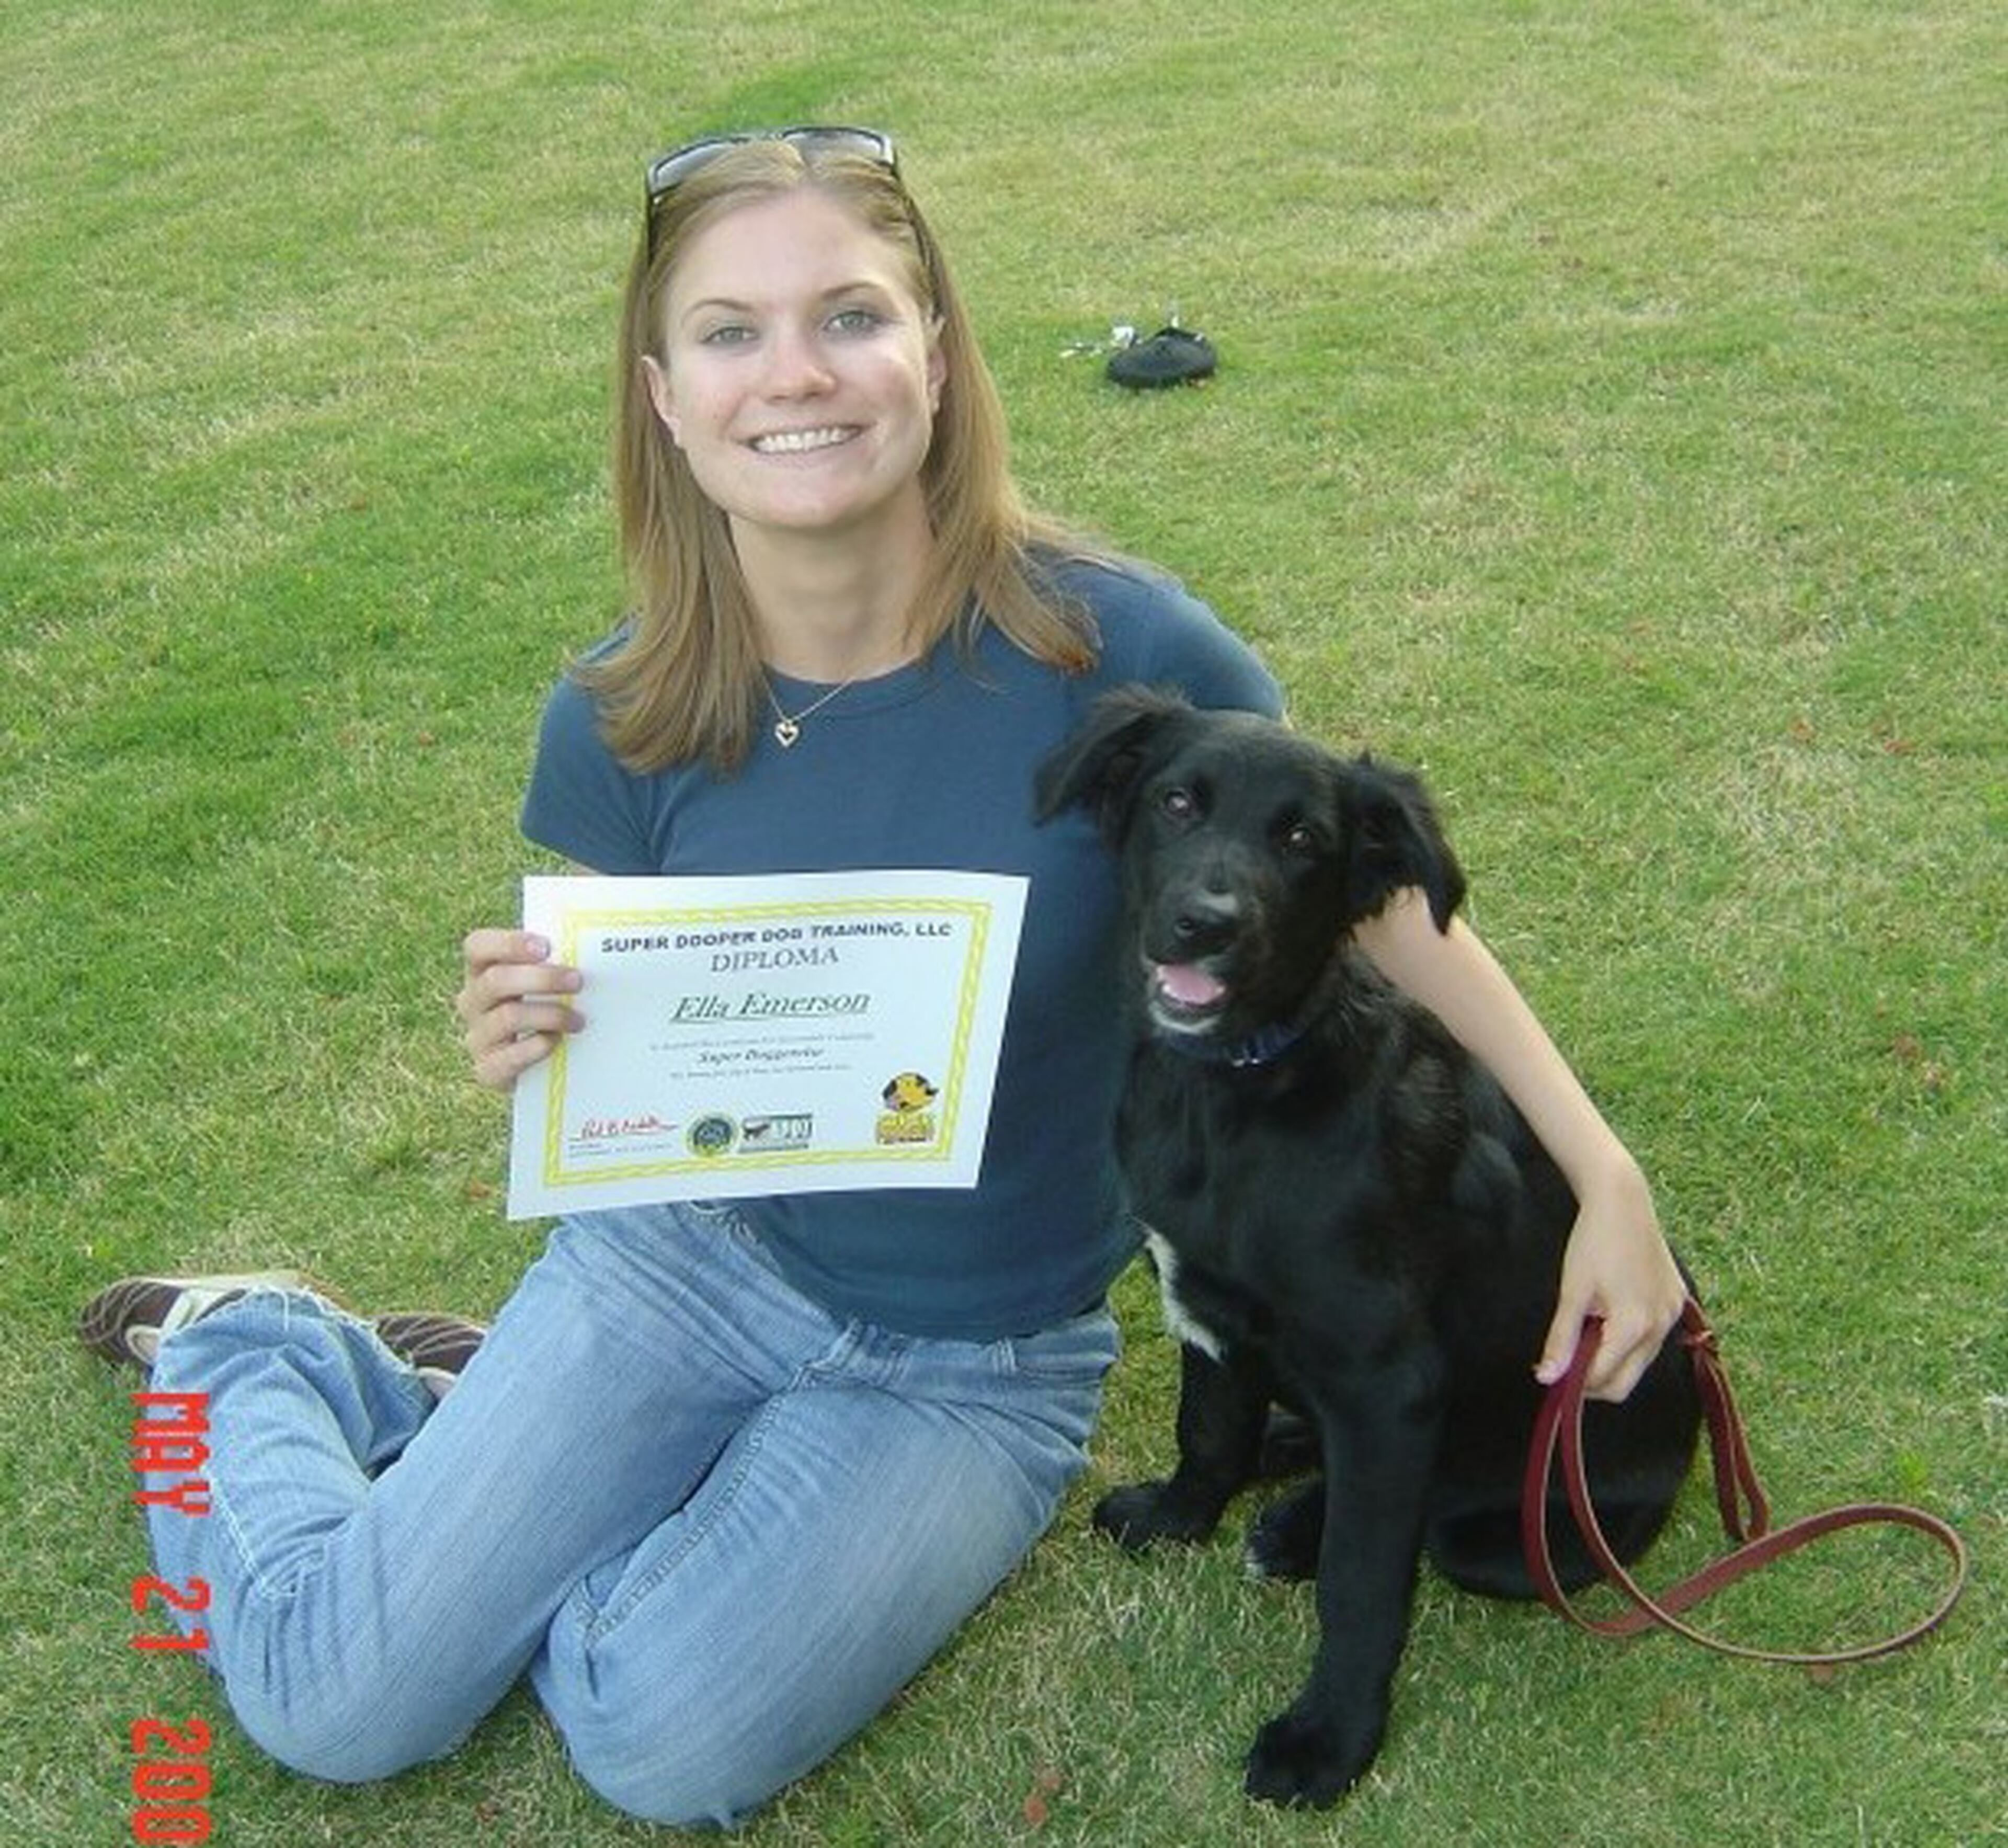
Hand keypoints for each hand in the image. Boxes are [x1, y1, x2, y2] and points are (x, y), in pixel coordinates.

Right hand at [455, 928, 583, 1091]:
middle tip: (578, 981)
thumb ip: (561, 961)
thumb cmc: (549, 1010)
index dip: (508, 943)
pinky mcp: (487, 1070)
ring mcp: (477, 1037)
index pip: (477, 946)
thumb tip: (604, 943)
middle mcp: (473, 1002)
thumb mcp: (549, 982)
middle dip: (543, 979)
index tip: (547, 947)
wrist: (542, 1068)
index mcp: (482, 971)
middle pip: (496, 980)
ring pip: (508, 1017)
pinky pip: (510, 1057)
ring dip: (551, 1015)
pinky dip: (538, 1047)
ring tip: (578, 1020)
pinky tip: (557, 1042)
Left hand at [1535, 1154, 1687, 1402]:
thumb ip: (1561, 1339)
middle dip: (1594, 1379)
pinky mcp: (1677, 1302)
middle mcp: (1662, 1325)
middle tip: (1566, 1361)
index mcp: (1635, 1325)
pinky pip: (1653, 1339)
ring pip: (1641, 1362)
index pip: (1603, 1378)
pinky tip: (1609, 1318)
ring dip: (1612, 1359)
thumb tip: (1547, 1378)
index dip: (1573, 1383)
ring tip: (1586, 1332)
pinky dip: (1630, 1341)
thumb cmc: (1592, 1242)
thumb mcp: (1572, 1292)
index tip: (1551, 1374)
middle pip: (1626, 1381)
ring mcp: (1674, 1314)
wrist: (1622, 1200)